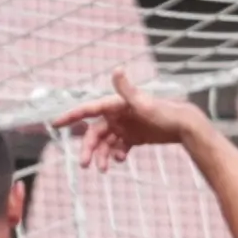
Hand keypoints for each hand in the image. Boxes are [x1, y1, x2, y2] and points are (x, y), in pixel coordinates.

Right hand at [56, 67, 205, 172]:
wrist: (183, 125)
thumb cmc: (164, 111)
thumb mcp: (143, 102)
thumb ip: (127, 88)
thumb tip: (117, 69)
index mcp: (115, 105)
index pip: (87, 110)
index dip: (70, 117)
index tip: (54, 124)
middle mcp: (117, 115)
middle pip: (94, 133)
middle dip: (88, 148)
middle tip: (85, 165)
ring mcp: (124, 126)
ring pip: (105, 143)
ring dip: (101, 156)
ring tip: (104, 169)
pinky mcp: (133, 137)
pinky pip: (118, 148)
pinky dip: (116, 155)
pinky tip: (120, 161)